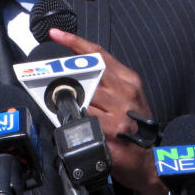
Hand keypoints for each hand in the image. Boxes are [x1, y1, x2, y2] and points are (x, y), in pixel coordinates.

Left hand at [47, 28, 168, 194]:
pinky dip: (75, 118)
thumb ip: (106, 82)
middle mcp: (126, 93)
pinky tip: (73, 120)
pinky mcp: (113, 132)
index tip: (56, 34)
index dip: (75, 42)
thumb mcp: (126, 97)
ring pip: (83, 97)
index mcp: (128, 80)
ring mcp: (120, 113)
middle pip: (87, 75)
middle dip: (65, 75)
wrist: (148, 159)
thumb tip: (74, 73)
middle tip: (46, 73)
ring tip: (61, 103)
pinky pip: (85, 119)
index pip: (100, 54)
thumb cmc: (133, 126)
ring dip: (69, 99)